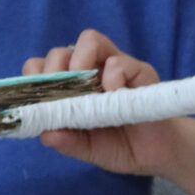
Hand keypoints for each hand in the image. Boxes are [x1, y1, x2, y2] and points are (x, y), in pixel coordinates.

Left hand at [25, 29, 173, 174]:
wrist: (157, 154)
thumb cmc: (120, 146)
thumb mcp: (88, 149)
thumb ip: (68, 142)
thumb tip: (46, 134)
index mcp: (73, 88)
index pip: (43, 67)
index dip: (36, 77)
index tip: (38, 98)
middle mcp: (91, 72)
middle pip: (61, 51)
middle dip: (54, 71)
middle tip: (61, 97)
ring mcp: (116, 68)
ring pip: (89, 40)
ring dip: (80, 62)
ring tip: (85, 90)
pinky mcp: (140, 72)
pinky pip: (119, 62)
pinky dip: (112, 77)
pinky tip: (114, 96)